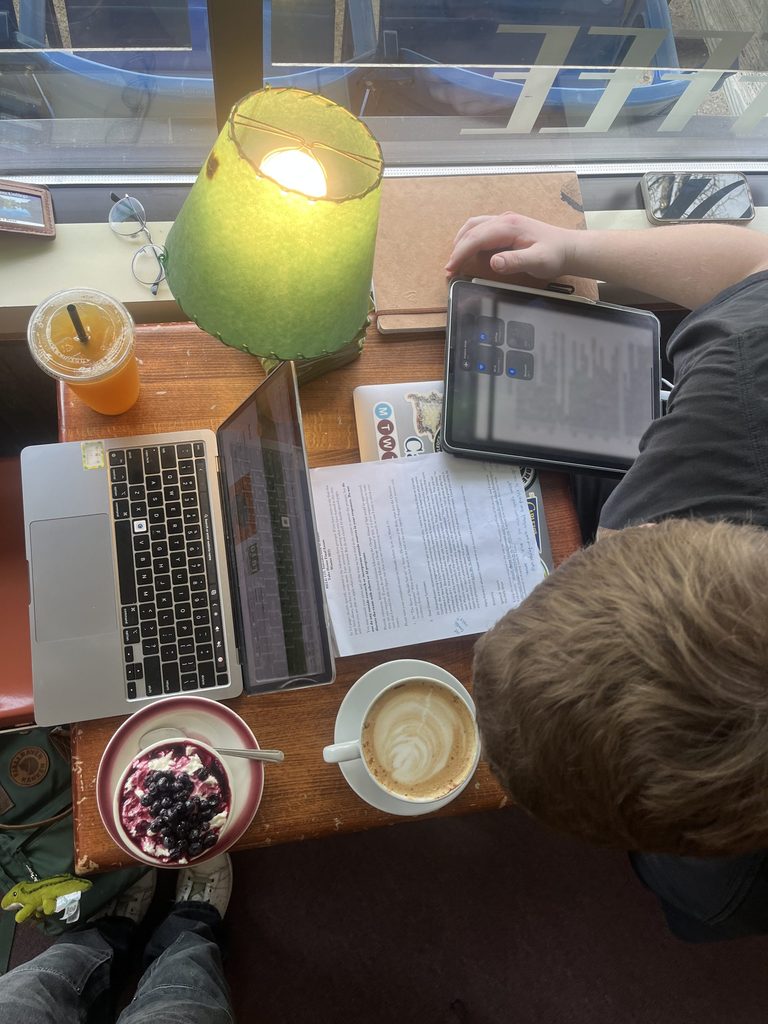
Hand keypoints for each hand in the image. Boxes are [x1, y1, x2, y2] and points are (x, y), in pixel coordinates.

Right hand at [444, 212, 574, 280]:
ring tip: (455, 260)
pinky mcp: (507, 227)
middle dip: (457, 249)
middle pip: (471, 230)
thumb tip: (493, 262)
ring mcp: (505, 221)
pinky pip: (482, 229)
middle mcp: (505, 220)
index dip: (460, 254)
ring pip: (474, 226)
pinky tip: (470, 252)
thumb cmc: (555, 254)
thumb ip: (515, 262)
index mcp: (509, 226)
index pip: (476, 238)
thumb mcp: (537, 261)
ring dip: (462, 241)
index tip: (451, 268)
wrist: (569, 248)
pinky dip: (470, 239)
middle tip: (450, 268)